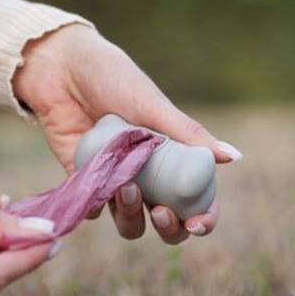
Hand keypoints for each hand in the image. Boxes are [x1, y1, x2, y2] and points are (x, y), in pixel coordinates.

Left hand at [12, 24, 240, 243]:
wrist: (59, 68)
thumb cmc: (112, 77)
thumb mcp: (153, 104)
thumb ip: (190, 133)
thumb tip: (234, 156)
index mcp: (174, 157)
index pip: (198, 200)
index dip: (204, 219)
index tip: (198, 224)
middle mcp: (149, 176)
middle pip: (167, 223)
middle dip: (169, 228)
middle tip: (161, 211)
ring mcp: (117, 182)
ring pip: (131, 223)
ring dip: (132, 217)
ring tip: (125, 188)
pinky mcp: (84, 183)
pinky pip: (94, 210)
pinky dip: (97, 205)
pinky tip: (95, 181)